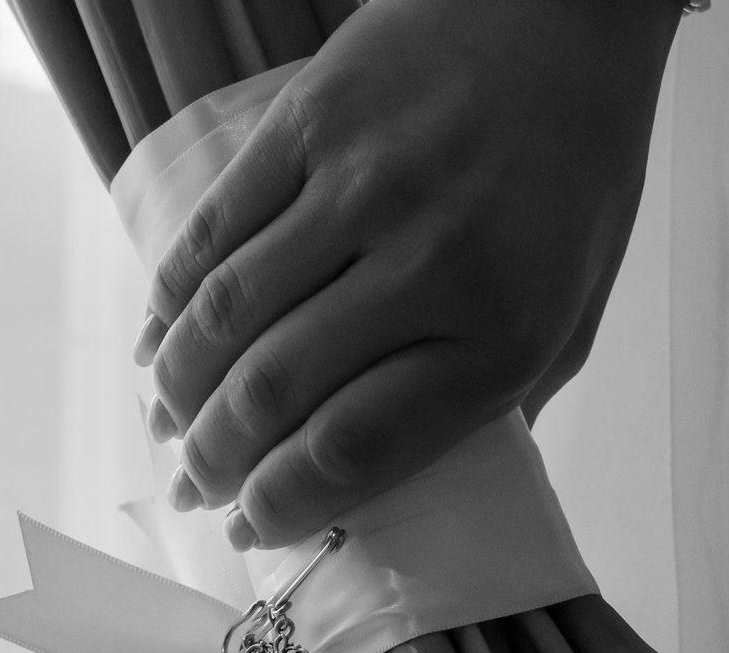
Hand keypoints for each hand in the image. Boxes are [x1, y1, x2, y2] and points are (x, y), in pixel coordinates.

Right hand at [138, 0, 680, 549]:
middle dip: (213, 460)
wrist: (564, 16)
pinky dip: (167, 301)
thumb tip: (401, 494)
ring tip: (166, 427)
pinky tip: (156, 344)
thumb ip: (499, 404)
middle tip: (193, 487)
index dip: (283, 502)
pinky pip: (212, 231)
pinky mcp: (307, 121)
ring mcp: (360, 184)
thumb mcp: (573, 310)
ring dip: (177, 391)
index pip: (357, 446)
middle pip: (275, 392)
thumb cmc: (573, 177)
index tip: (252, 526)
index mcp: (504, 329)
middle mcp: (430, 261)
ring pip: (226, 317)